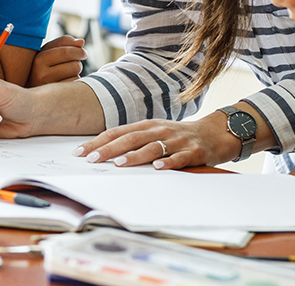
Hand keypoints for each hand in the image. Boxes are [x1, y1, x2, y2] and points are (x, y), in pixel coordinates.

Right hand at [26, 35, 86, 86]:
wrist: (27, 91)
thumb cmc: (39, 67)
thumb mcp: (45, 51)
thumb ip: (62, 43)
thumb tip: (81, 41)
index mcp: (38, 60)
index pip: (65, 52)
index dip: (78, 51)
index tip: (83, 52)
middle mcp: (41, 75)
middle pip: (74, 65)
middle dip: (78, 62)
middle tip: (75, 62)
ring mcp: (49, 89)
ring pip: (76, 75)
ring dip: (75, 72)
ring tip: (66, 72)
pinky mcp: (56, 98)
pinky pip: (74, 86)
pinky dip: (74, 82)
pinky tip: (65, 82)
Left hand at [72, 117, 234, 169]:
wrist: (215, 133)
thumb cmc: (178, 136)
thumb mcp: (154, 133)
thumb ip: (133, 140)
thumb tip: (103, 151)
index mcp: (146, 126)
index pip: (117, 133)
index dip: (98, 142)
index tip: (79, 153)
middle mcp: (159, 130)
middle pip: (130, 139)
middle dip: (108, 149)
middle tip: (91, 159)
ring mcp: (176, 141)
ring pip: (152, 148)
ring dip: (134, 156)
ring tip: (118, 164)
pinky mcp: (193, 152)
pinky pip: (179, 158)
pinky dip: (169, 162)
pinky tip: (158, 168)